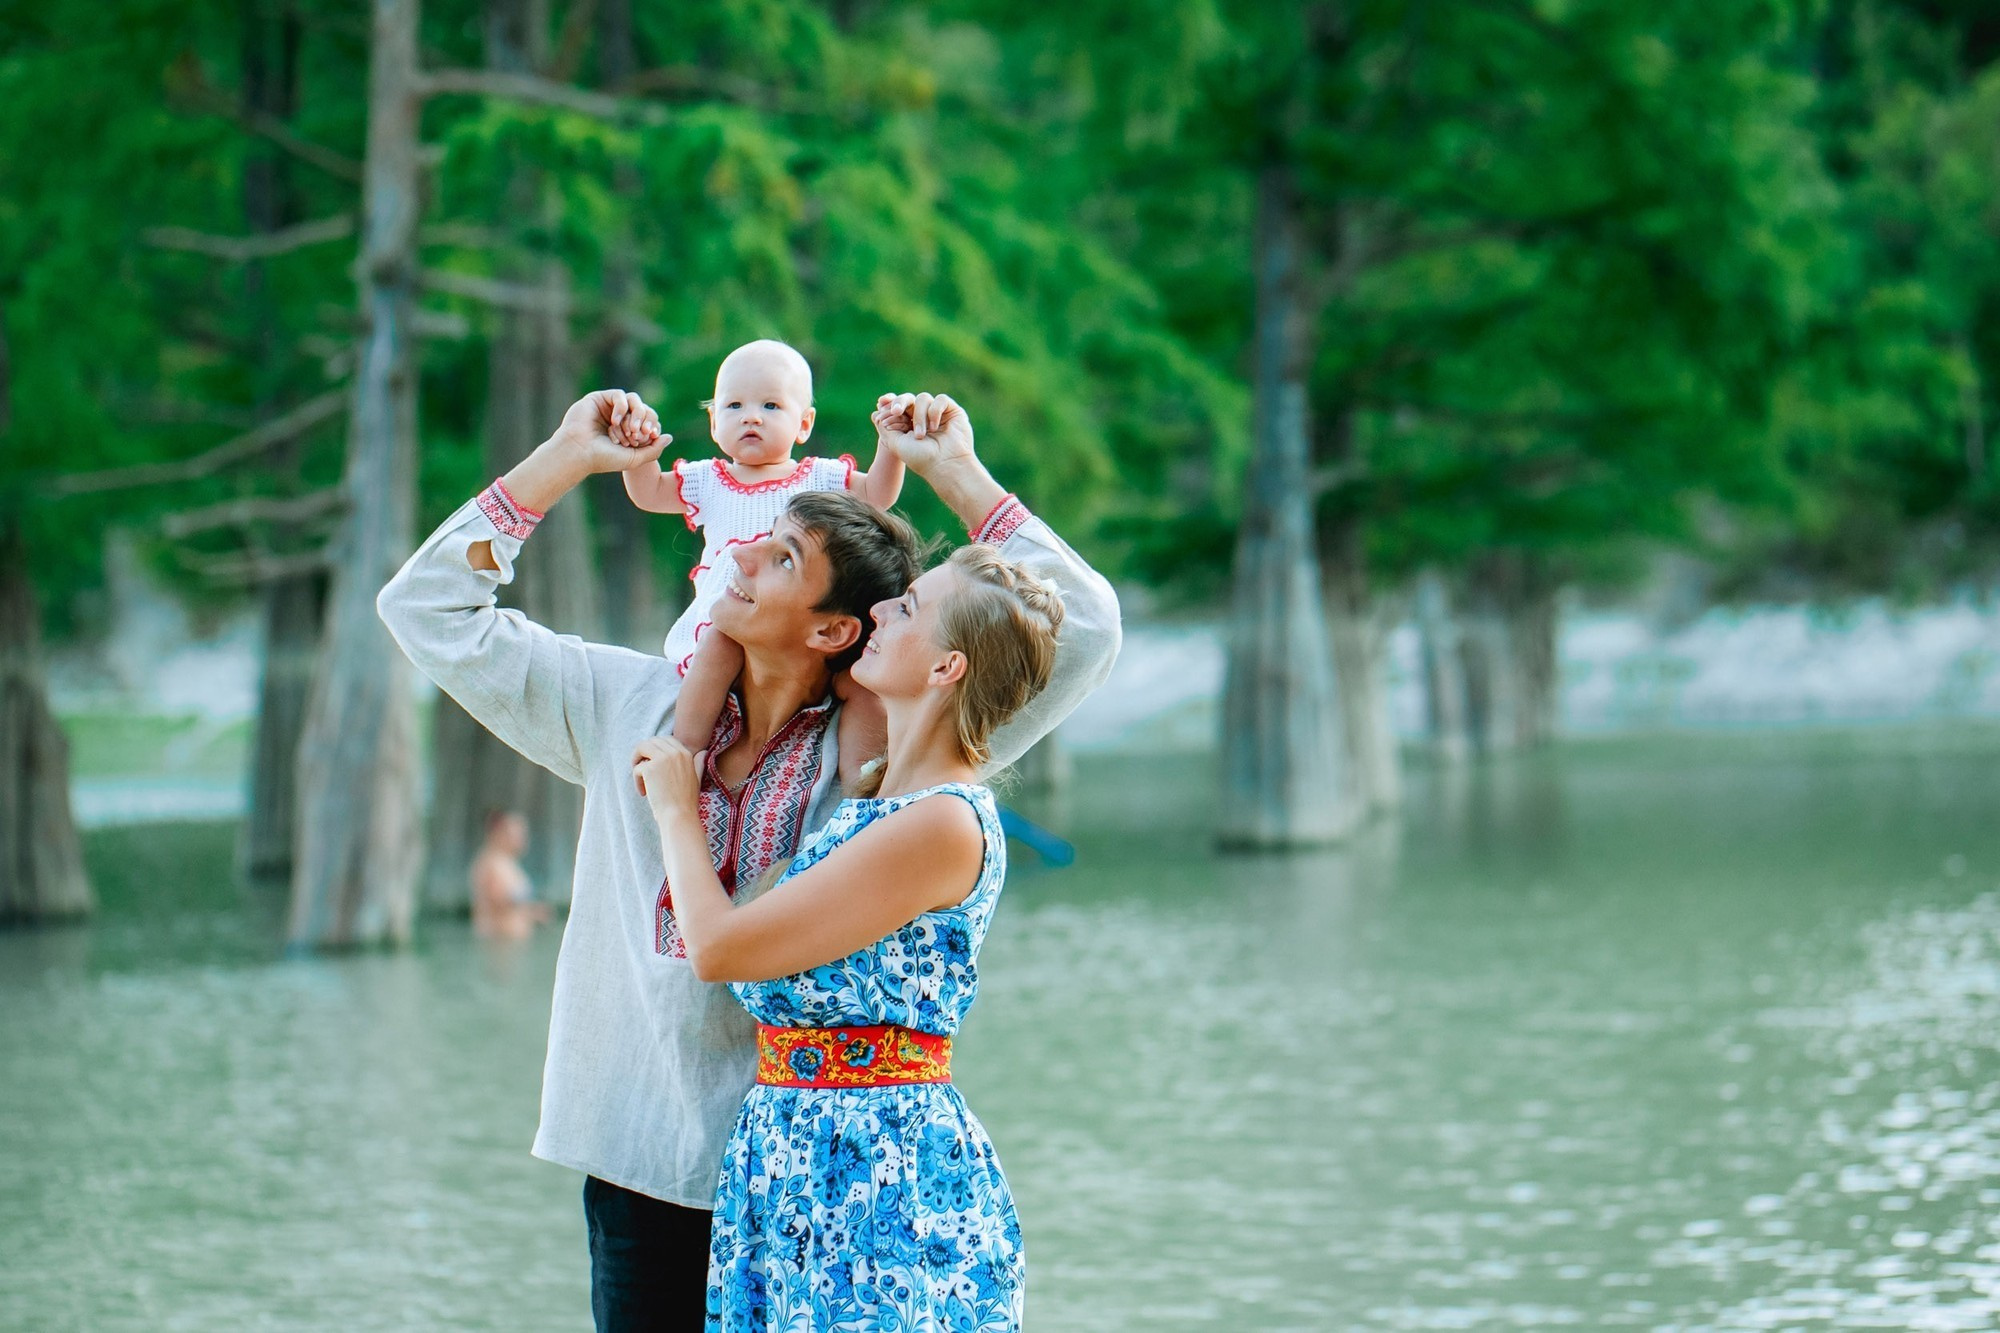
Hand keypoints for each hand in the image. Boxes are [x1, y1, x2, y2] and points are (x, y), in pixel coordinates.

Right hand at [551, 390, 669, 474]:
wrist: (579, 453)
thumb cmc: (604, 458)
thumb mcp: (634, 458)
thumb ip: (654, 449)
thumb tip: (669, 437)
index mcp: (626, 431)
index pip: (647, 422)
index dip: (652, 427)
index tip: (649, 436)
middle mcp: (618, 418)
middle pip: (642, 410)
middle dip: (643, 422)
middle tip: (638, 434)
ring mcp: (608, 408)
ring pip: (633, 401)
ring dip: (635, 415)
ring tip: (630, 430)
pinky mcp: (598, 398)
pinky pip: (619, 395)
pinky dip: (622, 407)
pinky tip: (615, 421)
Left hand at [632, 736, 704, 823]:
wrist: (679, 816)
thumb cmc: (687, 802)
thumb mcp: (698, 778)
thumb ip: (699, 764)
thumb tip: (703, 752)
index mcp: (686, 753)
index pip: (667, 739)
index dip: (656, 748)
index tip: (654, 762)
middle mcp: (675, 752)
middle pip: (652, 741)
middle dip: (644, 752)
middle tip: (642, 768)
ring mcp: (662, 759)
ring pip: (642, 748)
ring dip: (636, 760)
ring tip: (639, 776)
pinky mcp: (650, 769)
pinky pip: (637, 768)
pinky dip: (637, 780)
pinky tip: (643, 792)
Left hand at [872, 392, 974, 476]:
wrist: (945, 465)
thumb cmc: (921, 458)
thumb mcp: (896, 443)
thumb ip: (885, 427)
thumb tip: (875, 413)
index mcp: (908, 424)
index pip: (898, 407)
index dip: (890, 404)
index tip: (881, 409)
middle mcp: (923, 417)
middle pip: (908, 398)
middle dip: (899, 402)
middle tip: (896, 412)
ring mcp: (937, 413)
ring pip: (923, 399)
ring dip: (919, 417)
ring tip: (921, 435)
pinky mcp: (952, 411)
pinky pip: (940, 399)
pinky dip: (934, 412)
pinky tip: (934, 428)